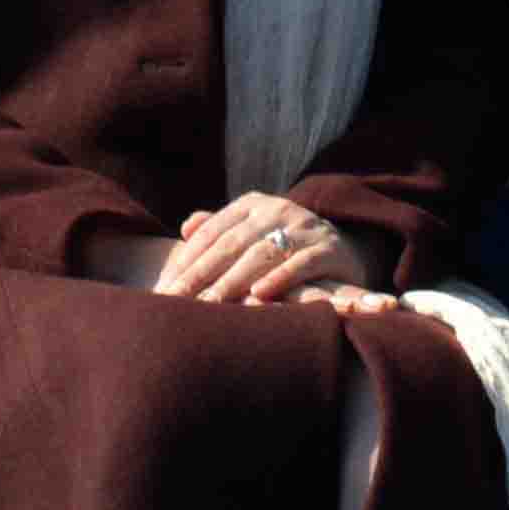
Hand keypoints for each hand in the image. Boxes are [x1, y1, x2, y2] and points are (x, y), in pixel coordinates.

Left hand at [146, 192, 359, 306]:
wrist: (344, 247)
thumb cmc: (286, 246)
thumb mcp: (254, 232)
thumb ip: (220, 229)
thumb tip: (186, 228)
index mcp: (252, 205)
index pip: (211, 233)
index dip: (186, 261)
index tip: (164, 290)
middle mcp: (276, 209)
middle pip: (231, 244)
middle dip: (201, 275)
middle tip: (177, 302)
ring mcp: (304, 226)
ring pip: (261, 254)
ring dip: (233, 281)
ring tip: (210, 305)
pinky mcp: (329, 248)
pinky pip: (301, 263)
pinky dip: (280, 279)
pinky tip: (260, 296)